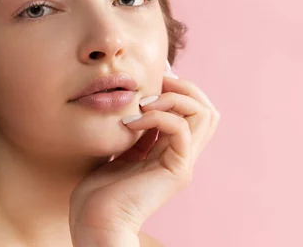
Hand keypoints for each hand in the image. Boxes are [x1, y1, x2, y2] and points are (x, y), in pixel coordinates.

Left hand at [69, 69, 220, 244]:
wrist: (95, 222)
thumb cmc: (99, 191)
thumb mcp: (120, 150)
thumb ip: (135, 130)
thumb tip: (138, 102)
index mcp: (170, 151)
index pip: (193, 111)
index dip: (177, 89)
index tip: (151, 81)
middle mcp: (182, 155)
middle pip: (207, 109)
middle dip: (182, 87)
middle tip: (154, 85)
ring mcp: (182, 163)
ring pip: (204, 113)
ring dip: (173, 98)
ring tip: (144, 104)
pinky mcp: (177, 170)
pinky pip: (181, 128)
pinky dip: (158, 116)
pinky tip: (133, 122)